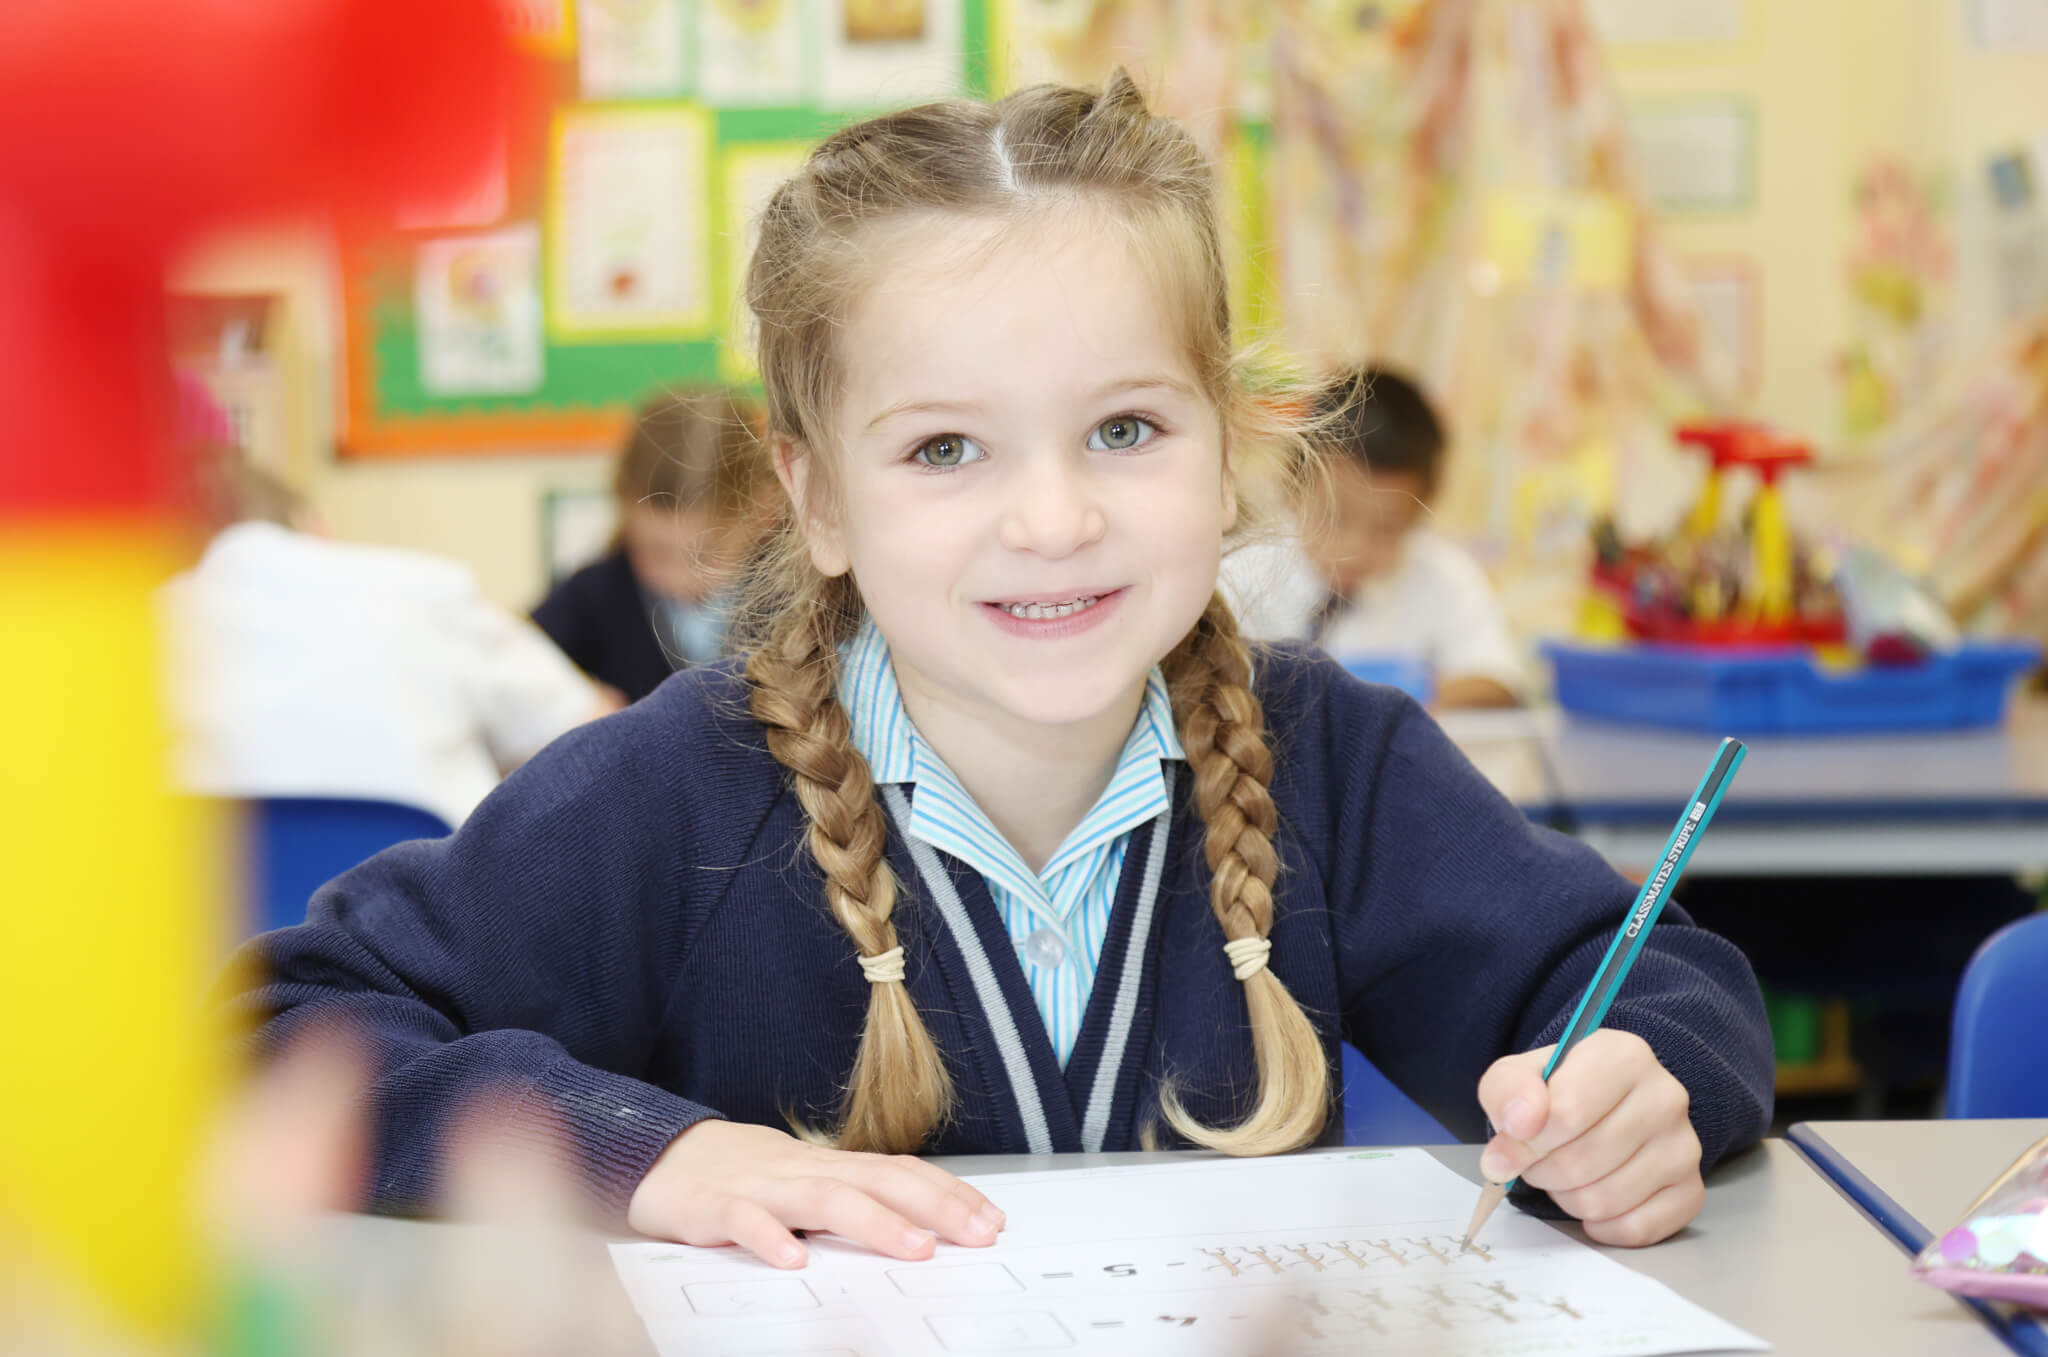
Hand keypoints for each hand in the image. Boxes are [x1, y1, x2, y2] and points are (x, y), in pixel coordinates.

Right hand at [626, 1120, 1005, 1268]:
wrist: (660, 1154)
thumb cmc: (743, 1177)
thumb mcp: (804, 1185)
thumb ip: (850, 1201)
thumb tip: (918, 1226)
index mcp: (829, 1167)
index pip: (899, 1172)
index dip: (948, 1193)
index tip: (992, 1219)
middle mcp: (805, 1171)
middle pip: (878, 1180)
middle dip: (935, 1206)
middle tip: (980, 1235)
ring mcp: (761, 1188)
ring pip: (824, 1199)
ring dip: (876, 1222)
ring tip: (917, 1248)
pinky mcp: (714, 1208)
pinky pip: (743, 1222)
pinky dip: (768, 1239)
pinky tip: (794, 1262)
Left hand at [1476, 1030, 1702, 1246]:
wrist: (1600, 1108)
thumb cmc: (1557, 1091)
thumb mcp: (1516, 1077)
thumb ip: (1507, 1091)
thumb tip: (1519, 1125)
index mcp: (1623, 1056)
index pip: (1566, 1113)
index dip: (1525, 1141)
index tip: (1509, 1145)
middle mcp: (1665, 1097)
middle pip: (1581, 1162)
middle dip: (1542, 1171)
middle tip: (1537, 1160)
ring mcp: (1684, 1146)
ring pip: (1605, 1200)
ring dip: (1567, 1197)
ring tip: (1564, 1173)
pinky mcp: (1691, 1189)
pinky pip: (1637, 1229)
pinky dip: (1602, 1225)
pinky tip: (1593, 1198)